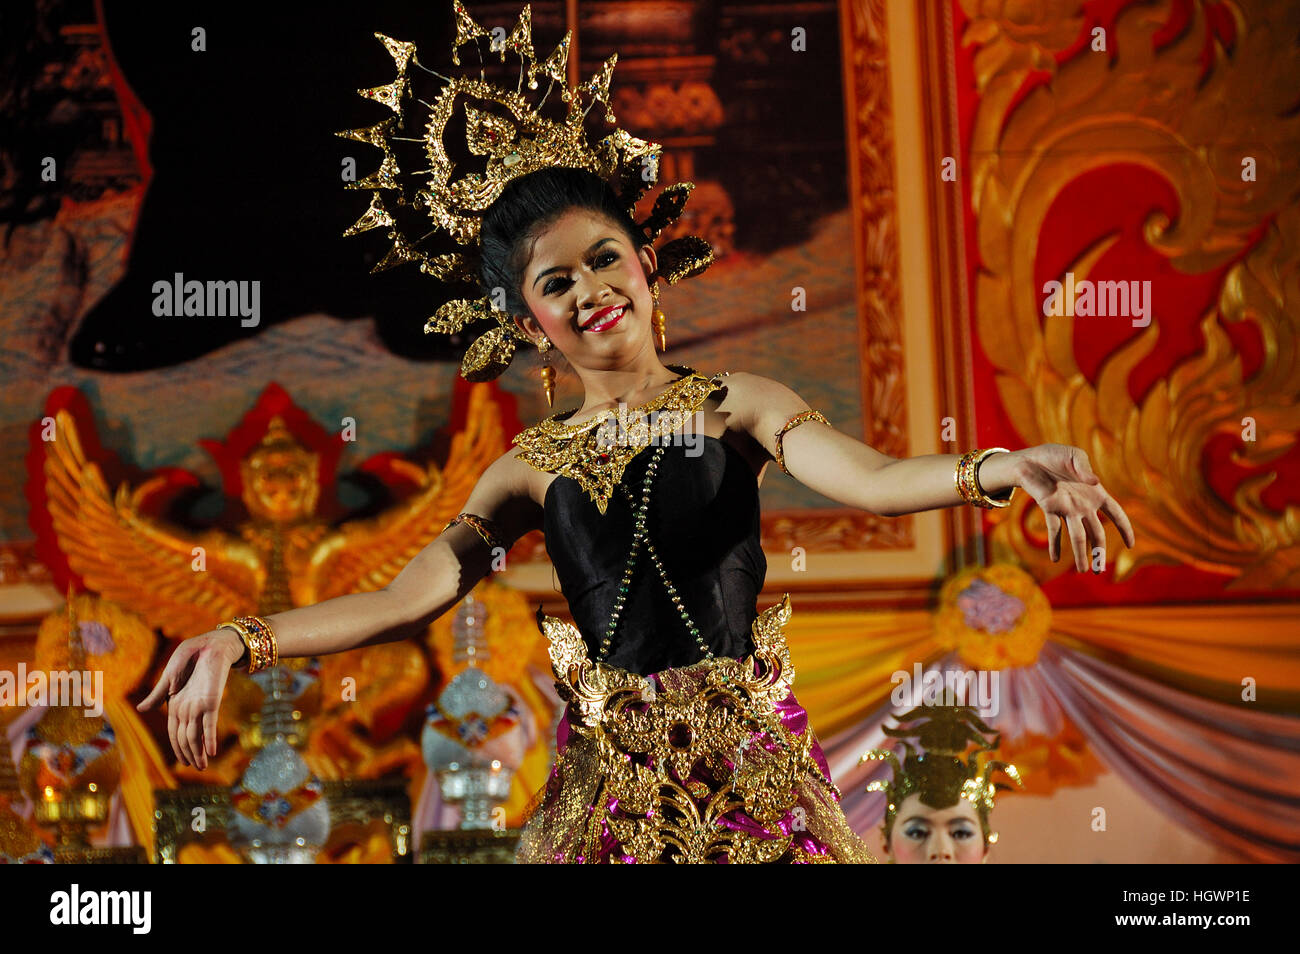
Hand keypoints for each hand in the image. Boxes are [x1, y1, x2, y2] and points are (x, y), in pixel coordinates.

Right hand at [136, 628, 244, 768]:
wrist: (210, 643)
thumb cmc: (190, 656)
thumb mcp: (170, 676)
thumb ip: (158, 694)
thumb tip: (140, 708)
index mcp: (176, 704)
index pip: (175, 732)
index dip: (178, 747)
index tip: (184, 762)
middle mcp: (188, 709)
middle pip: (186, 738)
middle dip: (190, 754)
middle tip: (198, 769)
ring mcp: (199, 706)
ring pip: (196, 736)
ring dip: (199, 752)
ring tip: (203, 766)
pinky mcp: (212, 700)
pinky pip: (209, 724)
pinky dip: (209, 739)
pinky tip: (211, 752)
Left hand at [1010, 444, 1134, 571]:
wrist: (1030, 458)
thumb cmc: (1055, 456)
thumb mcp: (1073, 456)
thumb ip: (1084, 468)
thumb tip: (1094, 482)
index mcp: (1095, 493)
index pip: (1116, 513)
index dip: (1124, 528)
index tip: (1130, 545)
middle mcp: (1083, 505)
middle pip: (1096, 533)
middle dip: (1099, 551)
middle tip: (1099, 571)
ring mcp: (1066, 508)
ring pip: (1077, 536)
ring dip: (1079, 553)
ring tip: (1083, 571)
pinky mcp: (1049, 508)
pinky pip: (1053, 529)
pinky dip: (1054, 544)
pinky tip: (1055, 559)